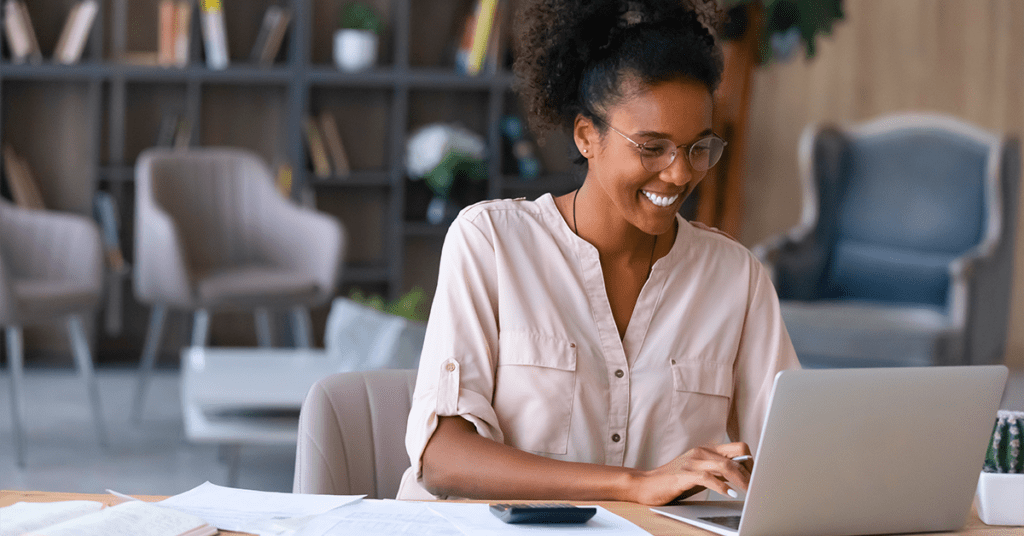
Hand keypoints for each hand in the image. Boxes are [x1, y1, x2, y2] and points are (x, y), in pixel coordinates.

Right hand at [629, 442, 751, 505]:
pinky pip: (707, 478)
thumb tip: (743, 476)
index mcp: (706, 450)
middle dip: (750, 474)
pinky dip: (721, 486)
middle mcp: (701, 452)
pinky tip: (729, 494)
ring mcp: (692, 462)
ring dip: (741, 480)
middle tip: (757, 489)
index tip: (758, 478)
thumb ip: (718, 471)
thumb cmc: (674, 481)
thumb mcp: (700, 473)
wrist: (646, 484)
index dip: (752, 462)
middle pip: (736, 457)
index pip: (739, 447)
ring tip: (749, 492)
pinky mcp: (684, 474)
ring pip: (725, 466)